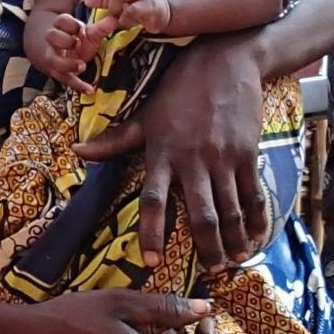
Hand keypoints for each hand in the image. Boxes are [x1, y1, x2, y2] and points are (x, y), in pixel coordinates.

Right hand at [30, 13, 113, 94]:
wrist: (60, 53)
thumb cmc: (77, 41)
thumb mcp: (88, 33)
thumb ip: (100, 28)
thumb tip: (114, 20)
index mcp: (61, 28)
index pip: (61, 21)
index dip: (70, 24)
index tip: (79, 29)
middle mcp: (53, 43)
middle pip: (52, 36)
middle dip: (65, 40)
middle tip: (76, 43)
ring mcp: (53, 58)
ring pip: (52, 59)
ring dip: (67, 63)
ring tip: (81, 66)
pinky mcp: (59, 74)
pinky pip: (65, 80)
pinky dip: (77, 85)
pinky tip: (89, 89)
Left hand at [75, 34, 275, 270]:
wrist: (224, 61)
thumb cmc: (178, 89)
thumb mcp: (145, 114)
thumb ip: (115, 140)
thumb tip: (77, 152)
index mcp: (162, 153)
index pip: (153, 200)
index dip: (152, 232)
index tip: (151, 261)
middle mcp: (193, 160)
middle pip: (202, 216)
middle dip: (207, 248)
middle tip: (210, 272)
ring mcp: (223, 158)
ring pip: (231, 211)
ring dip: (233, 241)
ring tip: (233, 261)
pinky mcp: (247, 153)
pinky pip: (253, 195)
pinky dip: (257, 220)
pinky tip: (257, 238)